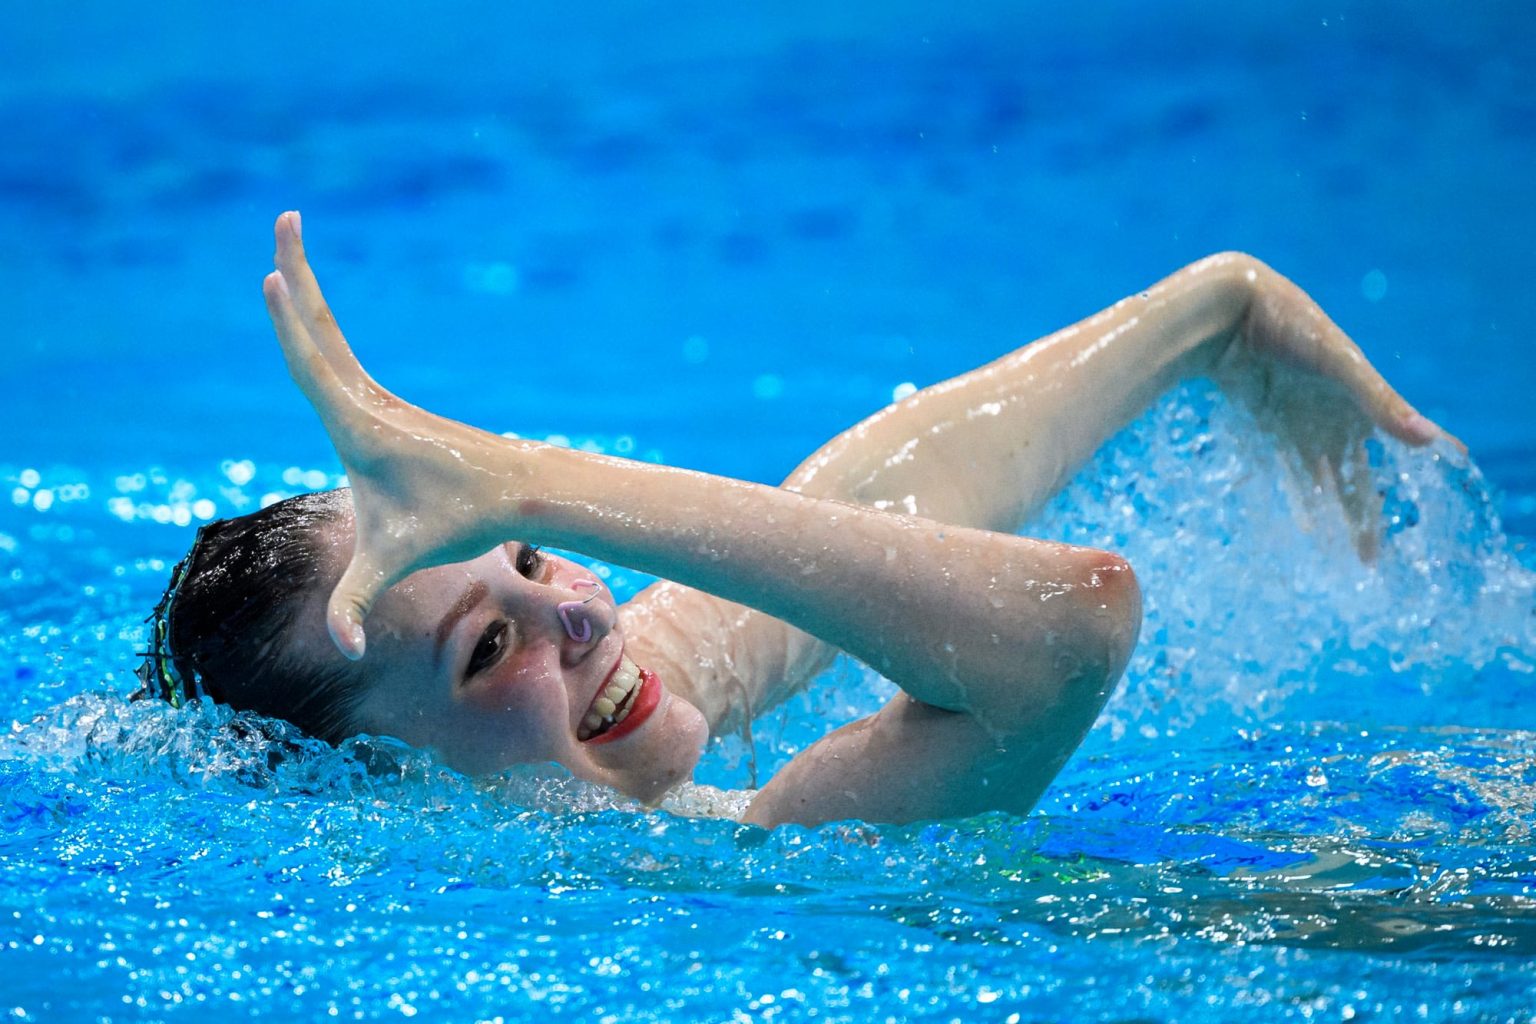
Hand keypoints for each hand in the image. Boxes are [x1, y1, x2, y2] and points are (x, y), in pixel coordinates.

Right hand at [262, 211, 532, 658]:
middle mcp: (368, 402)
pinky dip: (323, 333)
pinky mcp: (391, 411)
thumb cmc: (457, 521)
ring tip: (289, 256)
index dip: (290, 321)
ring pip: (336, 341)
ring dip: (312, 297)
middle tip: (286, 216)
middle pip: (324, 328)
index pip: (313, 362)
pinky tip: (316, 325)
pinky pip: (347, 362)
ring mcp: (381, 402)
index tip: (275, 272)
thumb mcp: (397, 561)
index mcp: (360, 423)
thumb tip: (344, 650)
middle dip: (302, 272)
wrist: (516, 491)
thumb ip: (358, 603)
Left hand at [1213, 258, 1459, 557]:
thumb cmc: (1292, 327)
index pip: (1400, 438)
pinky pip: (1278, 469)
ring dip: (1324, 515)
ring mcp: (1295, 423)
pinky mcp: (1261, 426)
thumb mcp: (1340, 364)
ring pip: (1316, 480)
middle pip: (1353, 476)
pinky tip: (1295, 523)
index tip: (1454, 471)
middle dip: (1363, 516)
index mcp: (1360, 400)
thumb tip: (1428, 440)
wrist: (1229, 312)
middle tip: (1372, 559)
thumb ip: (1379, 402)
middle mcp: (1331, 416)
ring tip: (1335, 553)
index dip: (1425, 458)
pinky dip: (1288, 496)